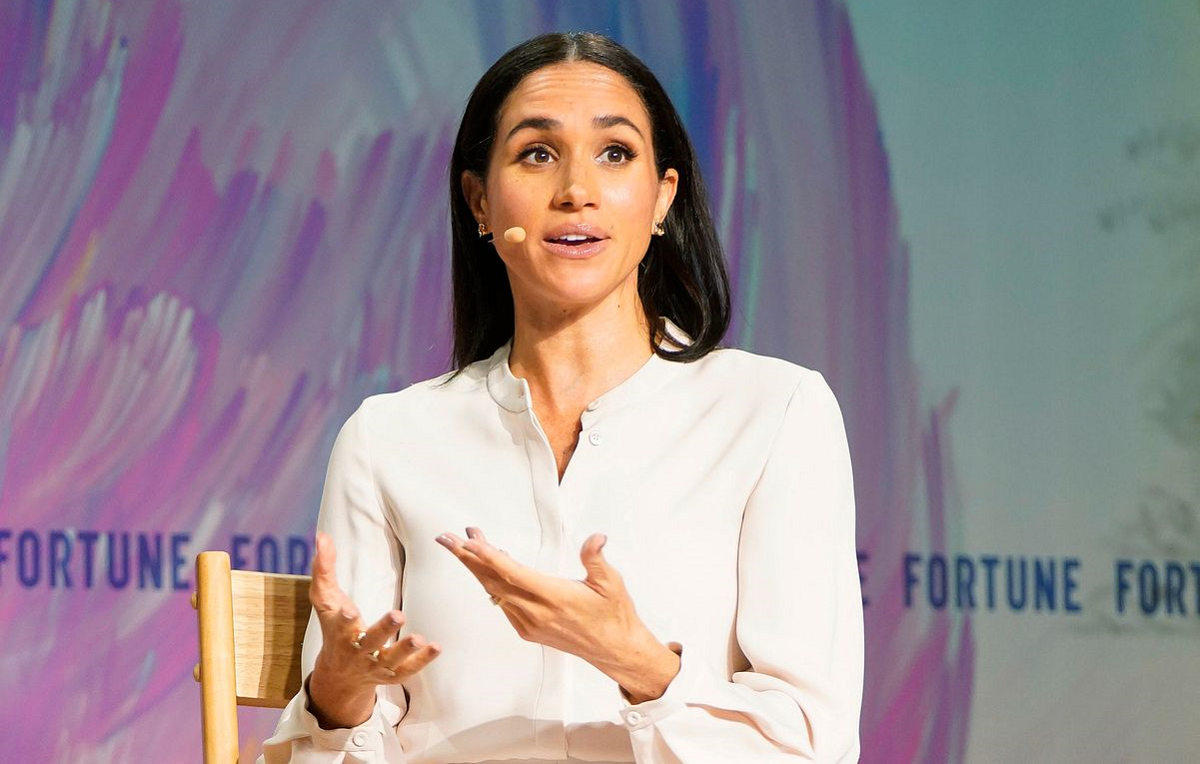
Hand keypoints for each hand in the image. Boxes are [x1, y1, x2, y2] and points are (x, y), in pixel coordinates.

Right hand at [307, 532, 440, 728]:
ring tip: (420, 638)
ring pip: (390, 660)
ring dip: (405, 649)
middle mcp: (357, 650)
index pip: (340, 624)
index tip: (350, 610)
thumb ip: (324, 568)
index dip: (345, 619)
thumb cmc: (335, 625)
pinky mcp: (390, 674)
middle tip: (399, 615)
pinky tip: (436, 647)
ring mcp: (374, 664)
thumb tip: (321, 536)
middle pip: (369, 641)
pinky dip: (422, 661)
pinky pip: (407, 670)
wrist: (339, 673)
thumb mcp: (326, 600)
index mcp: (339, 631)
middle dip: (383, 630)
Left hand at [435, 527, 679, 701]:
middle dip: (468, 557)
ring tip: (464, 544)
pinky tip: (488, 566)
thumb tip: (596, 537)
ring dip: (477, 567)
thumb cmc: (614, 614)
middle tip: (447, 537)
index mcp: (555, 597)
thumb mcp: (611, 583)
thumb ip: (596, 558)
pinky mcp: (528, 630)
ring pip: (495, 592)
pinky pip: (503, 604)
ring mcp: (530, 624)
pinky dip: (492, 583)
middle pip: (493, 581)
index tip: (468, 541)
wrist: (615, 650)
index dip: (488, 556)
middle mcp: (537, 612)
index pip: (512, 573)